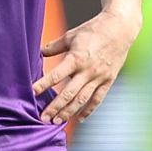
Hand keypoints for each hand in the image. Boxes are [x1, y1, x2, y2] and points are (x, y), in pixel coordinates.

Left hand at [33, 10, 139, 124]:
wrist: (120, 28)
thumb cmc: (93, 30)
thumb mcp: (71, 35)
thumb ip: (54, 46)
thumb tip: (39, 53)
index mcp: (76, 58)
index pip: (56, 75)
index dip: (43, 85)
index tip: (31, 93)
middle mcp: (87, 71)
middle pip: (68, 93)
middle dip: (54, 107)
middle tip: (43, 118)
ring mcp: (99, 77)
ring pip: (82, 99)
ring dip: (68, 112)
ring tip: (57, 122)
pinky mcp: (108, 80)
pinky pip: (98, 99)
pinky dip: (89, 110)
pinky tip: (79, 118)